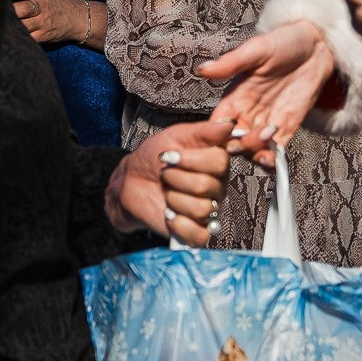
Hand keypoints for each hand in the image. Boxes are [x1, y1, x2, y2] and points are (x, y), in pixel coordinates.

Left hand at [10, 0, 84, 44]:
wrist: (77, 18)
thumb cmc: (55, 1)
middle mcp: (41, 8)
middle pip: (21, 9)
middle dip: (8, 10)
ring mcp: (42, 23)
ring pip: (22, 25)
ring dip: (11, 24)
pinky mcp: (42, 36)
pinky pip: (27, 37)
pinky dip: (18, 35)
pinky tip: (9, 32)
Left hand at [107, 119, 237, 245]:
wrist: (132, 181)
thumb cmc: (154, 157)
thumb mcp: (176, 136)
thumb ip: (205, 131)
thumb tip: (229, 125)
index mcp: (217, 164)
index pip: (220, 162)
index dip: (191, 160)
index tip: (170, 156)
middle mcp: (217, 188)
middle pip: (207, 186)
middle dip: (176, 178)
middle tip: (164, 175)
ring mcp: (208, 211)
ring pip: (201, 209)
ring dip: (174, 199)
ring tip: (166, 193)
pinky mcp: (196, 233)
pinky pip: (199, 236)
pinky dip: (179, 224)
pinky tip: (168, 213)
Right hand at [200, 21, 337, 164]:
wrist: (317, 46)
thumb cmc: (284, 42)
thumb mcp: (256, 50)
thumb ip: (230, 63)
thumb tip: (202, 69)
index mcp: (235, 97)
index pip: (217, 123)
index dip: (217, 133)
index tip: (226, 130)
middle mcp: (248, 113)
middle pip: (234, 141)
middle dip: (239, 145)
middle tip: (254, 132)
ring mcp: (268, 121)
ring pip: (253, 149)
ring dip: (257, 150)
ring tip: (269, 134)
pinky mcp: (288, 127)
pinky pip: (276, 151)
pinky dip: (274, 159)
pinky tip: (276, 156)